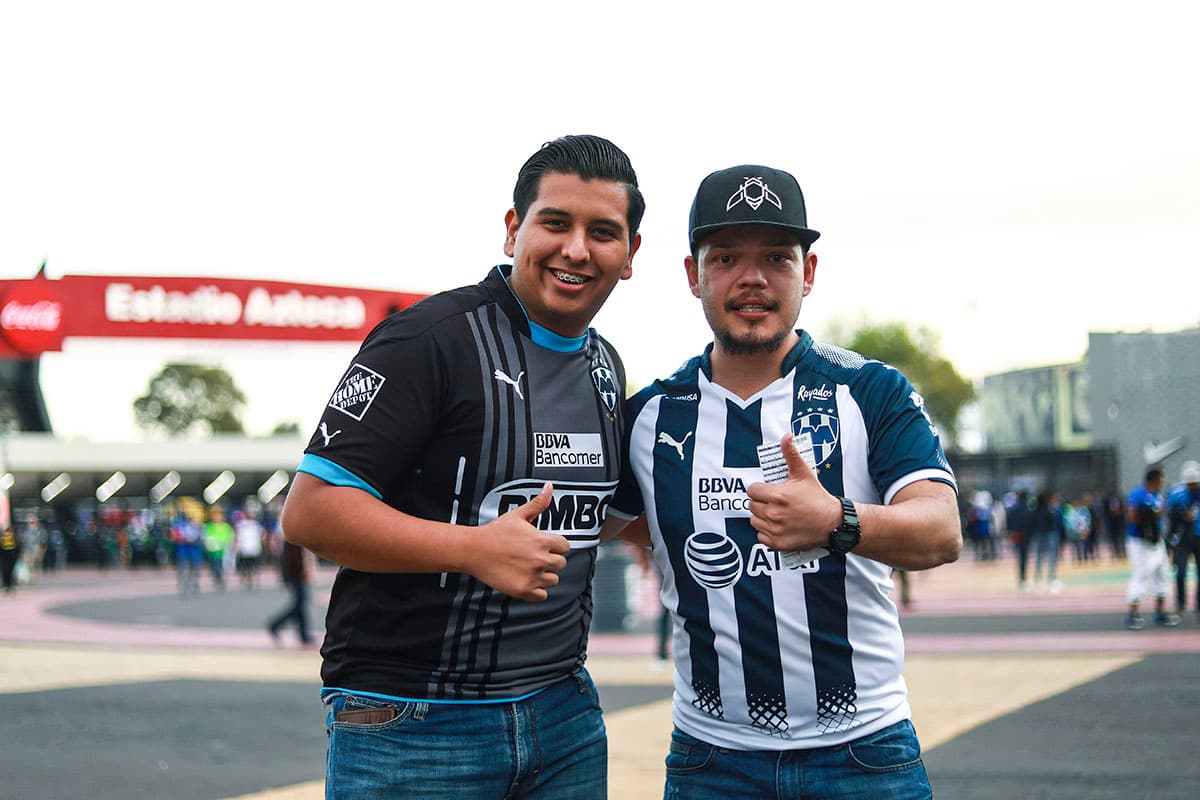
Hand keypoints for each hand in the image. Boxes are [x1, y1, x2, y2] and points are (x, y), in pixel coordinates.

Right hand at [468, 482, 569, 601]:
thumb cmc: (495, 532)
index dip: (556, 546)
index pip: (565, 547)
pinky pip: (542, 595)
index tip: (544, 546)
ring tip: (529, 568)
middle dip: (551, 560)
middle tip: (534, 557)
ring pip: (553, 580)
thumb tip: (550, 487)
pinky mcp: (523, 590)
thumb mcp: (518, 515)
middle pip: (561, 564)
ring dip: (545, 576)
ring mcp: (532, 576)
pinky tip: (526, 580)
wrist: (473, 550)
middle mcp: (540, 559)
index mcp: (542, 541)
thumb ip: (538, 503)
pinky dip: (537, 591)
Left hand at [746, 433, 841, 551]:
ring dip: (761, 517)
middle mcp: (774, 514)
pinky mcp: (778, 543)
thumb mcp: (804, 473)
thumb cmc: (818, 497)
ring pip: (754, 521)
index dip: (760, 489)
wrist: (832, 523)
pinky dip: (766, 532)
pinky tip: (778, 526)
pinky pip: (760, 536)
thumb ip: (791, 454)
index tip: (769, 490)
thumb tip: (786, 436)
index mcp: (778, 496)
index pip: (752, 490)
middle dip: (761, 502)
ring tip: (776, 513)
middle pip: (752, 505)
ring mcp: (775, 530)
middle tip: (774, 502)